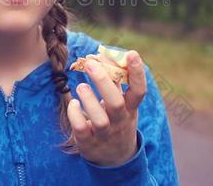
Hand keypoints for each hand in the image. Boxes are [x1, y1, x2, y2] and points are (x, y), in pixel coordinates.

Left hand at [67, 50, 146, 166]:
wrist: (116, 159)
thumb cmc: (117, 121)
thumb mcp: (123, 104)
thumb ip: (114, 81)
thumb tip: (101, 55)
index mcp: (130, 108)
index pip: (139, 91)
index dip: (137, 72)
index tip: (131, 53)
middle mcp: (120, 122)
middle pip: (116, 103)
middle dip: (103, 81)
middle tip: (90, 64)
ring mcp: (105, 134)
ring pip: (99, 119)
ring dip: (88, 99)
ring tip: (81, 86)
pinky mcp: (89, 144)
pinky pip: (81, 129)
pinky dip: (75, 115)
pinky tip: (73, 104)